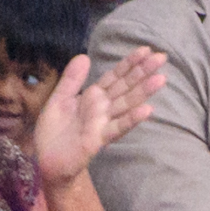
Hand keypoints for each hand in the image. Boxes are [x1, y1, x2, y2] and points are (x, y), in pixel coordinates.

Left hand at [28, 47, 164, 187]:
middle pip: (126, 87)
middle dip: (143, 72)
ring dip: (144, 92)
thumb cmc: (54, 132)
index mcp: (94, 96)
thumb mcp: (59, 99)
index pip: (116, 76)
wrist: (47, 160)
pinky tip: (148, 110)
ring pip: (127, 104)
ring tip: (161, 79)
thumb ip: (72, 80)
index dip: (130, 63)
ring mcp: (103, 122)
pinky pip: (118, 127)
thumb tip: (84, 56)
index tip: (146, 49)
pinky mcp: (99, 139)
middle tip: (162, 57)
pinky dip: (132, 119)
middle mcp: (103, 107)